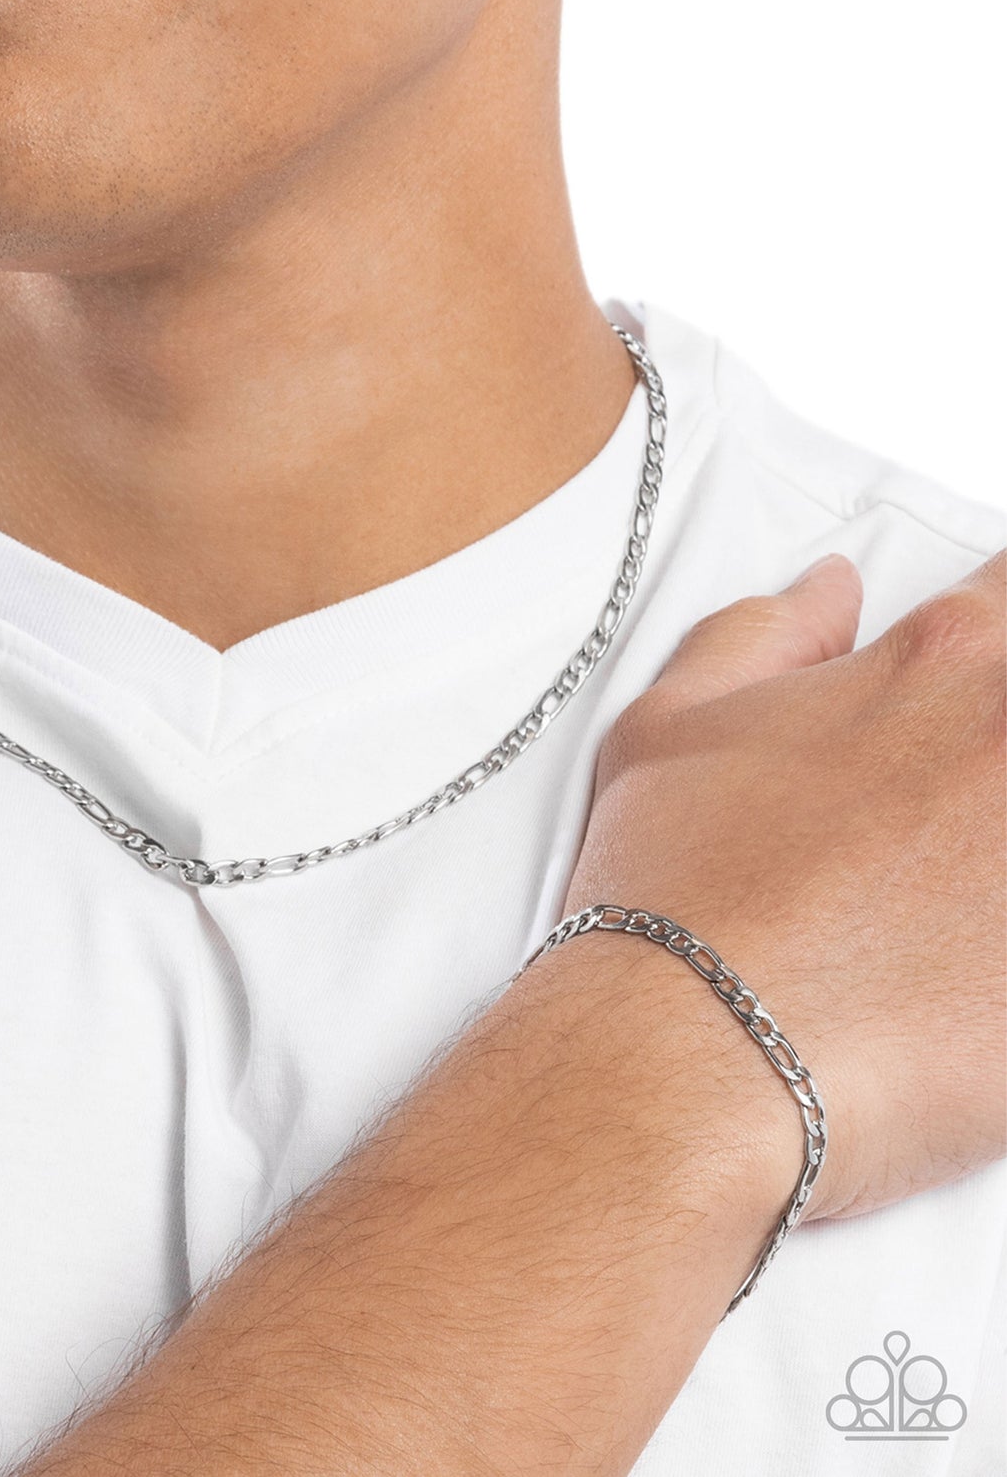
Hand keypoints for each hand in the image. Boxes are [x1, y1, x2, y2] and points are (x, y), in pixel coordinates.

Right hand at [564, 550, 1006, 1224]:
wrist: (690, 1055)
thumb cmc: (677, 897)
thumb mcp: (672, 721)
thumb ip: (765, 631)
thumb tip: (828, 592)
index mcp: (945, 666)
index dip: (996, 640)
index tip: (967, 702)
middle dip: (999, 751)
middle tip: (954, 818)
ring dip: (1000, 851)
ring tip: (961, 894)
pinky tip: (970, 963)